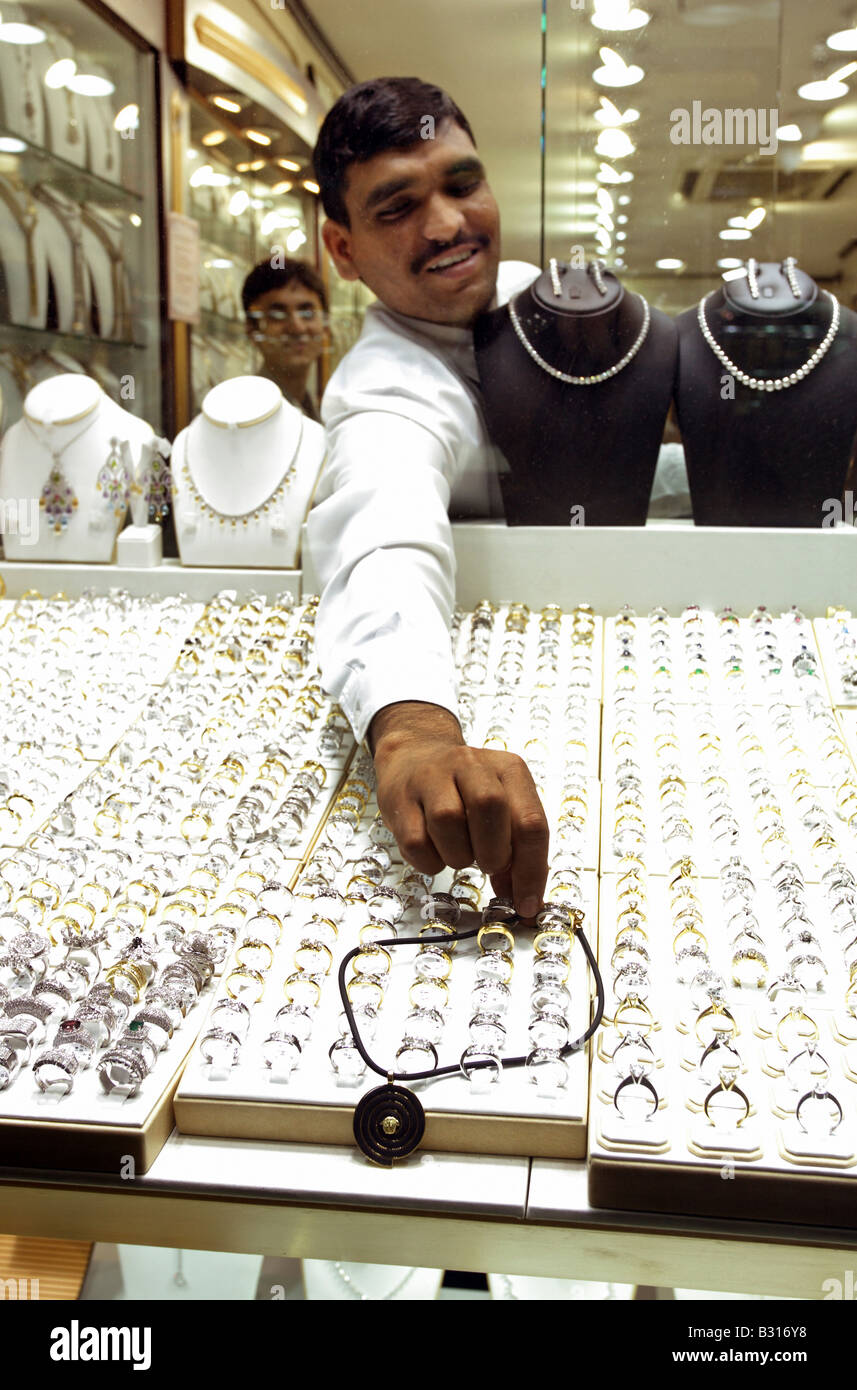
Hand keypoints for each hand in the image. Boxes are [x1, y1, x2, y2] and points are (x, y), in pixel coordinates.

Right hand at [370, 702, 549, 917]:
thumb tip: (523, 900)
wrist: (415, 757)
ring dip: (458, 856)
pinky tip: (435, 850)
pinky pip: (416, 841)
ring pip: (448, 821)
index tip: (528, 905)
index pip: (531, 821)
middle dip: (494, 853)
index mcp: (508, 769)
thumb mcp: (502, 808)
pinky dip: (429, 861)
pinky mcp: (399, 797)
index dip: (531, 871)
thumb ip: (516, 849)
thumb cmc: (466, 791)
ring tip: (459, 852)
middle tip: (490, 865)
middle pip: (489, 806)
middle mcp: (470, 764)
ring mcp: (430, 777)